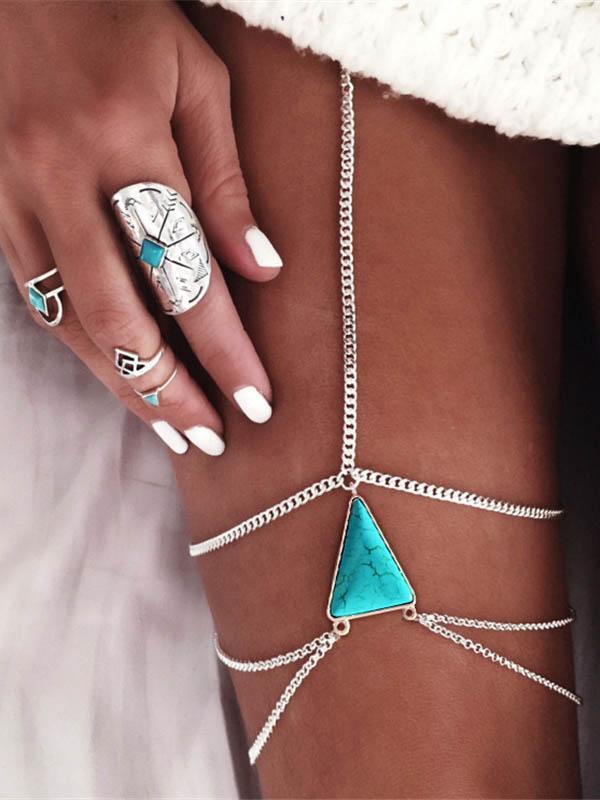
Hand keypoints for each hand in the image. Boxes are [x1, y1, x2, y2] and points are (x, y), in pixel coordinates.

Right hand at [0, 0, 281, 455]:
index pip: (186, 274)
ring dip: (122, 384)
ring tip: (169, 427)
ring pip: (70, 320)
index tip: (257, 402)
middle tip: (211, 437)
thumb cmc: (117, 14)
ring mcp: (13, 195)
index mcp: (125, 139)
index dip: (224, 349)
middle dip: (170, 390)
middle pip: (121, 318)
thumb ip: (227, 179)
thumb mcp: (195, 75)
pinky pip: (35, 294)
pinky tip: (113, 374)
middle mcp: (60, 178)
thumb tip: (261, 270)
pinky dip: (79, 344)